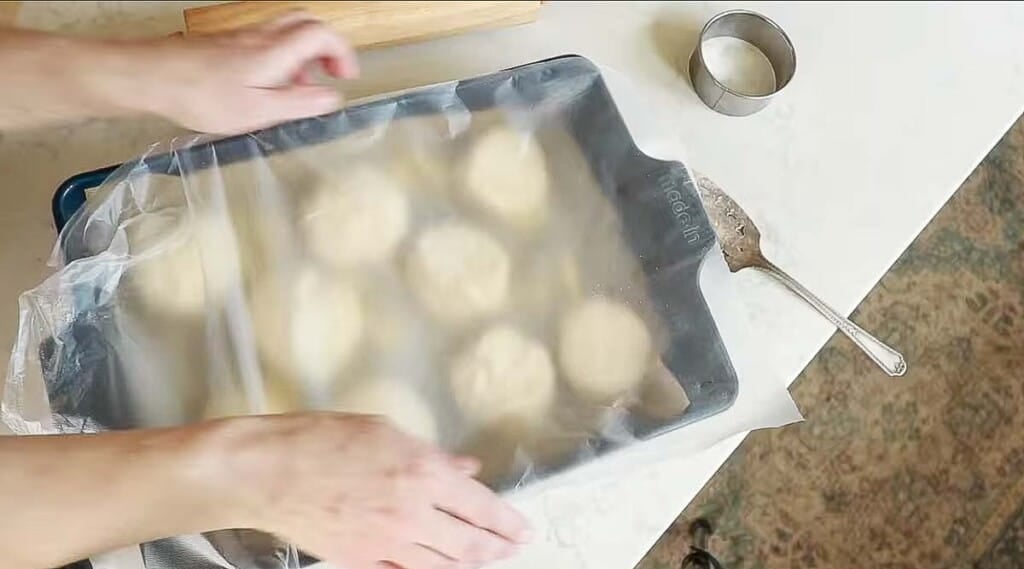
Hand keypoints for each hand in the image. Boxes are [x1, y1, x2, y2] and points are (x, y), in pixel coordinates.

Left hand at [138, 13, 358, 133]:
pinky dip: (279, 58)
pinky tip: (268, 85)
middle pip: (306, 22)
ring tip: (301, 85)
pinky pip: (264, 42)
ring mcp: (241, 38)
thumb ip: (299, 103)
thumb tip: (331, 98)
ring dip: (303, 54)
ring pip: (285, 31)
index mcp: (275, 52)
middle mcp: (261, 37)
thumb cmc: (200, 96)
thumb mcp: (258, 111)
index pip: (322, 34)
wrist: (150, 77)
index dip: (342, 52)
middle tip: (331, 71)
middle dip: (327, 45)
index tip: (347, 75)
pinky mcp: (225, 44)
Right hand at [203, 413, 530, 568]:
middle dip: (500, 548)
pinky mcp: (362, 560)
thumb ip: (432, 455)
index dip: (509, 521)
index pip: (481, 506)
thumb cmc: (321, 440)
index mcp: (422, 473)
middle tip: (515, 547)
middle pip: (471, 543)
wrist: (268, 472)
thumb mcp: (386, 432)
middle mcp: (412, 512)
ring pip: (444, 565)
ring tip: (487, 560)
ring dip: (472, 564)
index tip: (524, 528)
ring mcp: (388, 543)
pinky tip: (439, 568)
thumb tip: (465, 469)